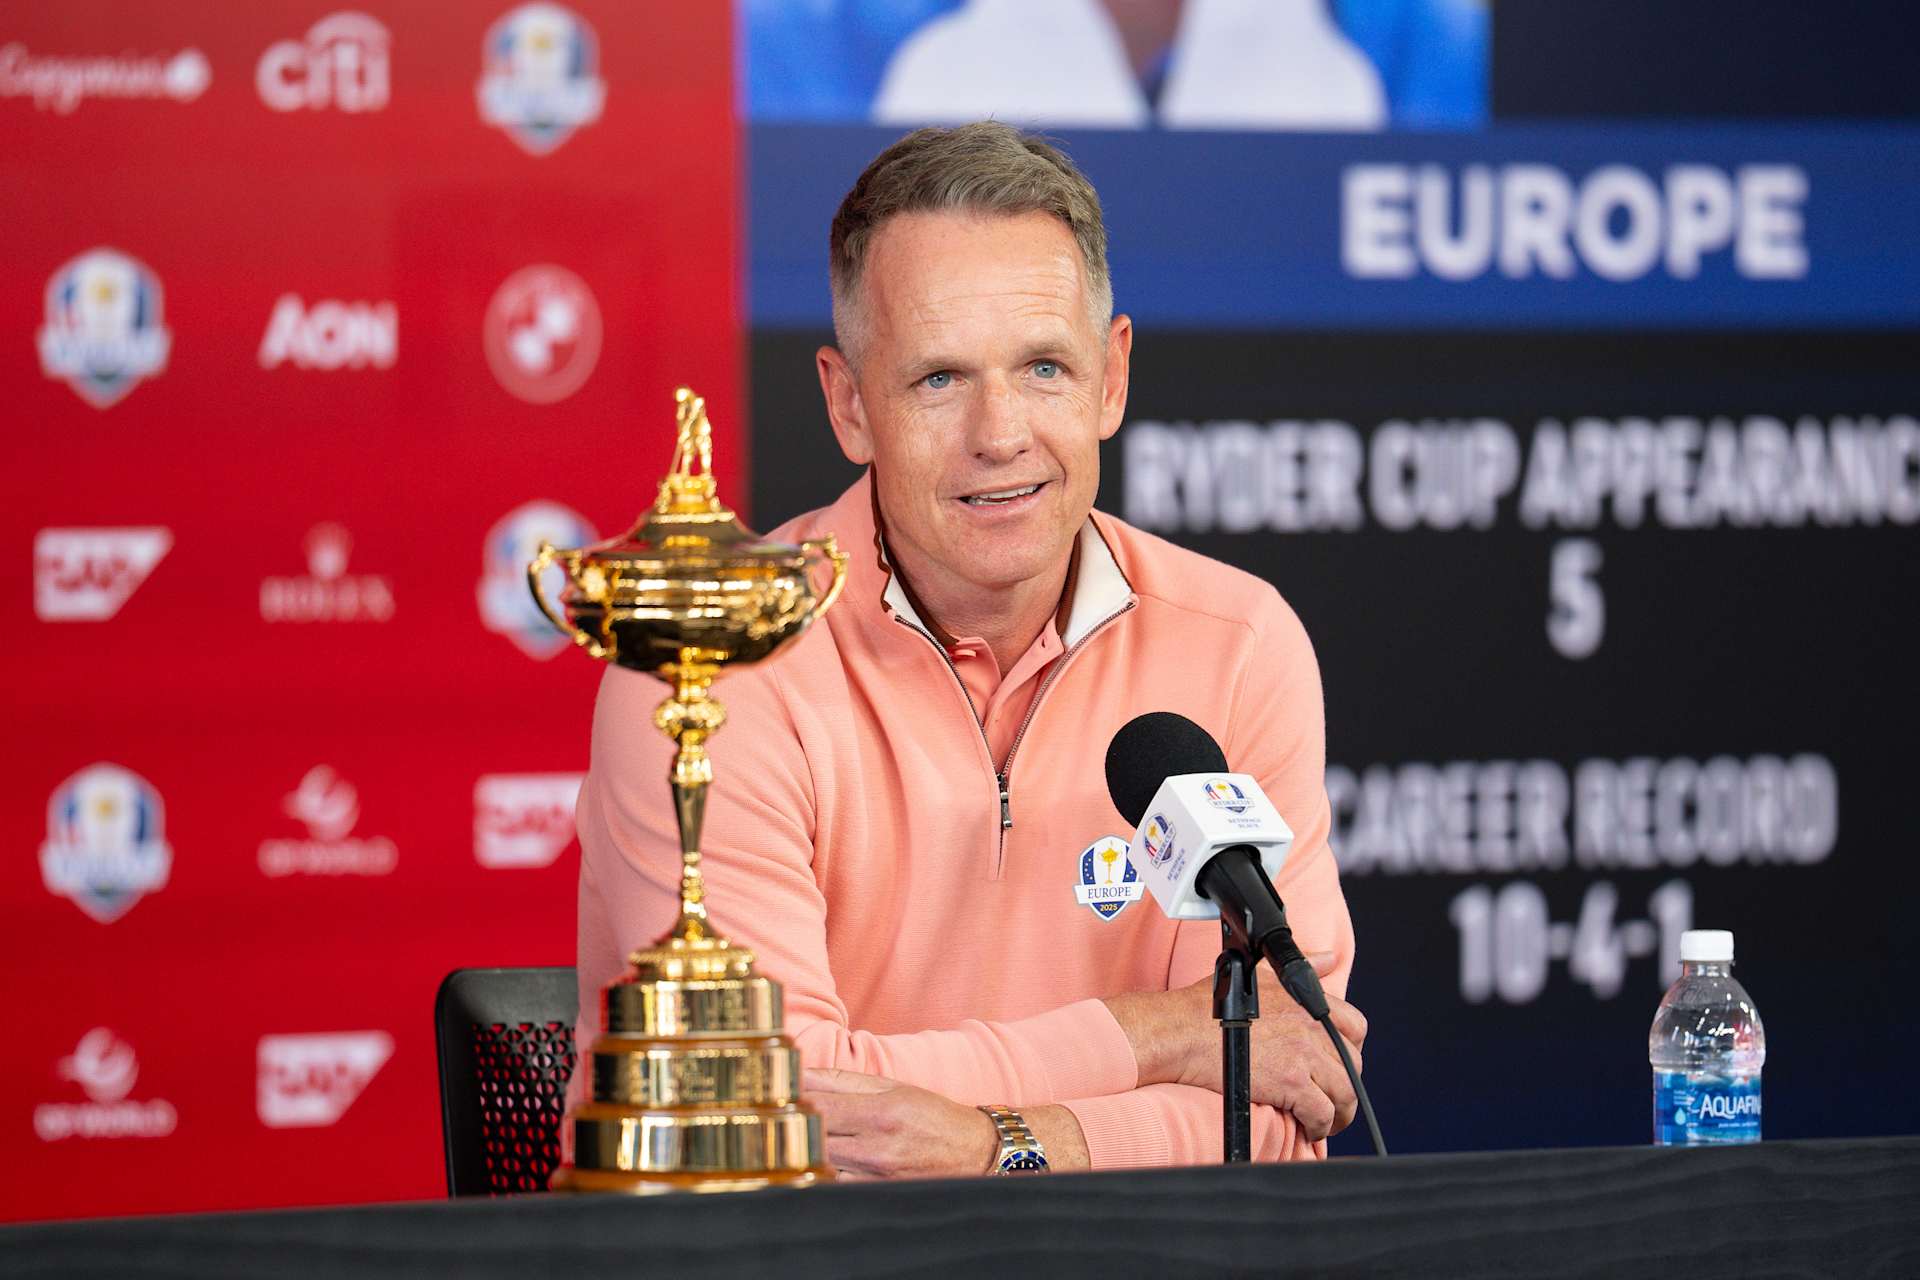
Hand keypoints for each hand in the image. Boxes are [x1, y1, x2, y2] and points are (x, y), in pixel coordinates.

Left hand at [804, 1067, 997, 1179]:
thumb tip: (803, 1073)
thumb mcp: (892, 1087)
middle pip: (815, 1138)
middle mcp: (876, 1148)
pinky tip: (829, 1159)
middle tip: (787, 1114)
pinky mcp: (876, 1195)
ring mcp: (875, 1177)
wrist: (973, 1153)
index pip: (820, 1107)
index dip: (795, 1100)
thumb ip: (843, 1081)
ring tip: (806, 1136)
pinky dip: (827, 1171)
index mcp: (880, 1113)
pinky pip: (837, 1184)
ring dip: (810, 1149)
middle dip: (798, 1125)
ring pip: (822, 1165)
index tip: (780, 1093)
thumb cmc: (931, 1115)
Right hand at [1104, 950, 1367, 1141]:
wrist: (1181, 1032)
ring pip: (1345, 1093)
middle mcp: (1312, 1026)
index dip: (1350, 1050)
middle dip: (1345, 1084)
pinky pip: (1323, 1114)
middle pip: (1354, 1064)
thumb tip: (1326, 958)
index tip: (1338, 1064)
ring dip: (1339, 1112)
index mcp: (1307, 1001)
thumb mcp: (1261, 974)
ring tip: (1326, 1121)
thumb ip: (1302, 968)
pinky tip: (1308, 1129)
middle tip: (1331, 1097)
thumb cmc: (1208, 1006)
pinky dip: (1320, 1126)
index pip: (1355, 1026)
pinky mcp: (1292, 1084)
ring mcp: (1305, 1055)